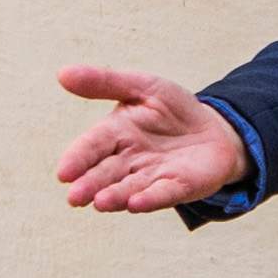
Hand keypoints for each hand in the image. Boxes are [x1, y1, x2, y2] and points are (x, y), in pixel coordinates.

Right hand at [52, 66, 243, 216]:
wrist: (215, 130)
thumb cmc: (172, 110)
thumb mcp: (142, 86)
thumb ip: (105, 82)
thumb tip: (62, 73)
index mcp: (115, 134)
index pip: (92, 146)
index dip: (77, 159)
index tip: (63, 173)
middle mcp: (128, 160)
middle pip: (105, 173)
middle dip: (90, 185)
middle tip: (75, 197)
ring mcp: (152, 176)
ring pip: (129, 188)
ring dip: (115, 196)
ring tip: (100, 203)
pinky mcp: (178, 186)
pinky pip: (162, 193)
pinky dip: (150, 199)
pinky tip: (136, 204)